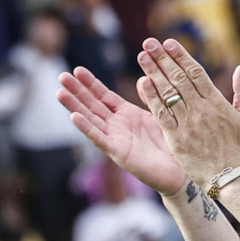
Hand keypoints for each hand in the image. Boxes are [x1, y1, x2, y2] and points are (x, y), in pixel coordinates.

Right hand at [56, 67, 186, 196]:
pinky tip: (74, 117)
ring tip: (60, 93)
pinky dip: (86, 128)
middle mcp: (118, 126)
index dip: (91, 83)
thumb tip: (144, 78)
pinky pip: (100, 139)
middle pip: (93, 105)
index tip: (78, 70)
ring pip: (91, 120)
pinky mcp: (119, 153)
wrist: (179, 171)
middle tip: (61, 76)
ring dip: (75, 107)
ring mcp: (116, 139)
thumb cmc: (172, 143)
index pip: (104, 96)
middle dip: (77, 91)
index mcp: (127, 114)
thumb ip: (151, 98)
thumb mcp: (161, 115)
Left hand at [135, 38, 239, 187]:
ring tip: (142, 56)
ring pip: (168, 93)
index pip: (196, 73)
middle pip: (179, 78)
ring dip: (154, 72)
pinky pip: (161, 114)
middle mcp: (201, 110)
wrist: (228, 177)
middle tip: (149, 42)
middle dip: (163, 59)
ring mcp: (188, 123)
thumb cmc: (238, 149)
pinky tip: (142, 83)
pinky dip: (152, 98)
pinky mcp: (177, 138)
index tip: (169, 42)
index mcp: (217, 103)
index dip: (181, 56)